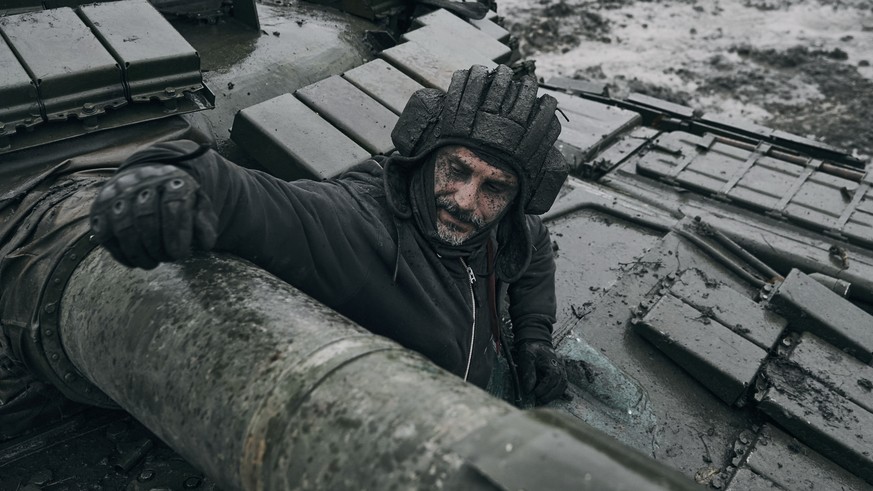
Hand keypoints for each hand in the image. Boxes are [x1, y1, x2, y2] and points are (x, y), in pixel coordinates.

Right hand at [90, 164, 217, 268]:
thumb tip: (205, 243)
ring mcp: (117, 194)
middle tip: (168, 258)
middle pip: (146, 217)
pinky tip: (135, 261)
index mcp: (171, 179)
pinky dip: (121, 253)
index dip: (176, 234)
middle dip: (158, 245)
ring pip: (124, 227)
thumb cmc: (178, 199)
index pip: (173, 205)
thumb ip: (205, 223)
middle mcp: (141, 182)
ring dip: (139, 252)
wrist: (149, 180)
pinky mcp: (100, 208)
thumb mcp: (199, 205)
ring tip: (152, 263)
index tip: (181, 254)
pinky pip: (105, 235)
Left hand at [515, 340, 567, 404]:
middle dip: (549, 395)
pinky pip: (565, 385)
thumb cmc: (532, 351)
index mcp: (552, 363)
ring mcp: (562, 372)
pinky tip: (567, 398)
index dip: (543, 388)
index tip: (534, 394)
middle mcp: (560, 368)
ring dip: (554, 395)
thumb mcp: (526, 358)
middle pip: (559, 385)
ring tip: (543, 400)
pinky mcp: (561, 375)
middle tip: (538, 400)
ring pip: (562, 387)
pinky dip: (564, 392)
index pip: (551, 379)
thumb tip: (528, 390)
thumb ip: (528, 373)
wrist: (537, 343)